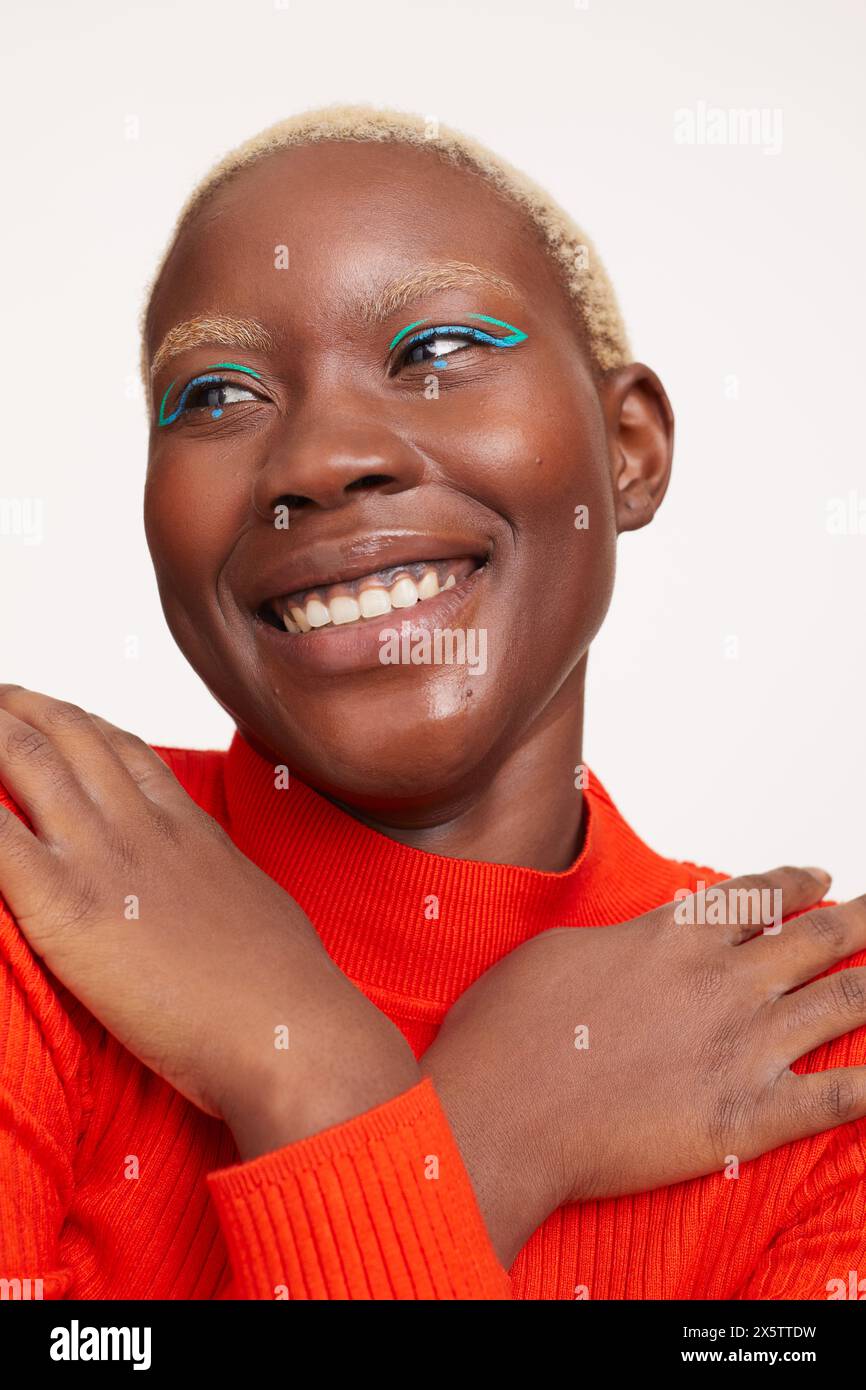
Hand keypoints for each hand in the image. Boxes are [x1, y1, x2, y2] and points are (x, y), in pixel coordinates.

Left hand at [0, 686, 418, 1156]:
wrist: (289, 1026)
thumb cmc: (284, 985)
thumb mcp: (254, 905)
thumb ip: (219, 879)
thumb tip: (217, 886)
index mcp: (188, 828)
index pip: (123, 748)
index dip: (76, 721)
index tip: (49, 713)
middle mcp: (143, 828)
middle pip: (68, 736)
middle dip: (18, 710)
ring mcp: (105, 859)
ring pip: (29, 761)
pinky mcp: (66, 907)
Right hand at [422, 866, 865, 1265]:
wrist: (499, 1113)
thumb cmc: (506, 1033)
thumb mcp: (556, 951)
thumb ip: (618, 940)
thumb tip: (639, 940)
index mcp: (671, 936)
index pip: (754, 895)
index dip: (795, 882)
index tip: (820, 877)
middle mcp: (721, 980)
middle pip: (816, 937)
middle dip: (861, 921)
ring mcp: (742, 1045)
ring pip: (843, 1003)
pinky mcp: (748, 1115)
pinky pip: (837, 1098)